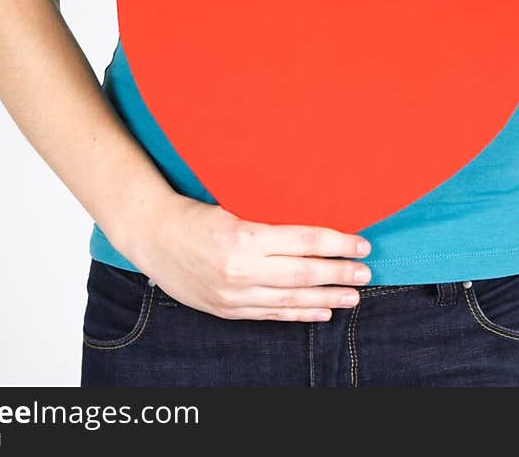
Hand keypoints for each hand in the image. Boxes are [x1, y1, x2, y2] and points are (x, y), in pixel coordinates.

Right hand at [140, 198, 373, 320]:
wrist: (153, 237)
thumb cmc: (194, 213)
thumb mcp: (232, 205)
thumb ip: (268, 218)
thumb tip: (312, 219)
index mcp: (245, 237)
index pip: (304, 241)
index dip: (337, 244)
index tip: (361, 244)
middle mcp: (242, 270)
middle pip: (304, 273)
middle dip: (340, 273)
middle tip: (366, 272)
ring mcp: (235, 294)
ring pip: (292, 298)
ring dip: (327, 297)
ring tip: (353, 295)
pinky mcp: (228, 309)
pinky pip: (272, 313)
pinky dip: (300, 313)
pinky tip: (322, 311)